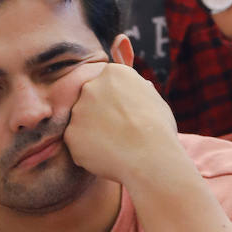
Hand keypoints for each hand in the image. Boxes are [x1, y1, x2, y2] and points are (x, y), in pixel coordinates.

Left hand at [64, 62, 178, 186]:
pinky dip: (88, 152)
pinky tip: (107, 157)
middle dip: (100, 114)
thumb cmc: (159, 130)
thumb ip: (139, 91)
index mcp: (113, 73)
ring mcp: (78, 110)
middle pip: (91, 100)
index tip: (126, 115)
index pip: (107, 84)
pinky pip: (78, 144)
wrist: (151, 158)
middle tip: (118, 132)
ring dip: (93, 133)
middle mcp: (91, 86)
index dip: (116, 101)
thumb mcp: (154, 99)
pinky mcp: (71, 134)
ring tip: (115, 147)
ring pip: (82, 122)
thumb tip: (139, 87)